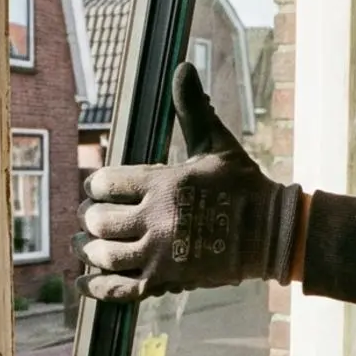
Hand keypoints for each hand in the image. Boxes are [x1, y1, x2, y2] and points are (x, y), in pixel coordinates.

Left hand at [75, 64, 303, 302]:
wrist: (272, 233)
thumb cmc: (244, 186)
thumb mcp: (217, 143)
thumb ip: (192, 108)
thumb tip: (183, 66)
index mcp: (165, 182)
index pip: (106, 183)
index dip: (96, 186)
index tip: (98, 188)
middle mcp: (158, 219)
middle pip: (100, 220)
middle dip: (92, 218)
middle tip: (94, 217)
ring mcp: (161, 254)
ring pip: (105, 254)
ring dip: (90, 249)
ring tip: (85, 244)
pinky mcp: (167, 282)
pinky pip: (121, 289)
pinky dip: (97, 288)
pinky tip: (83, 281)